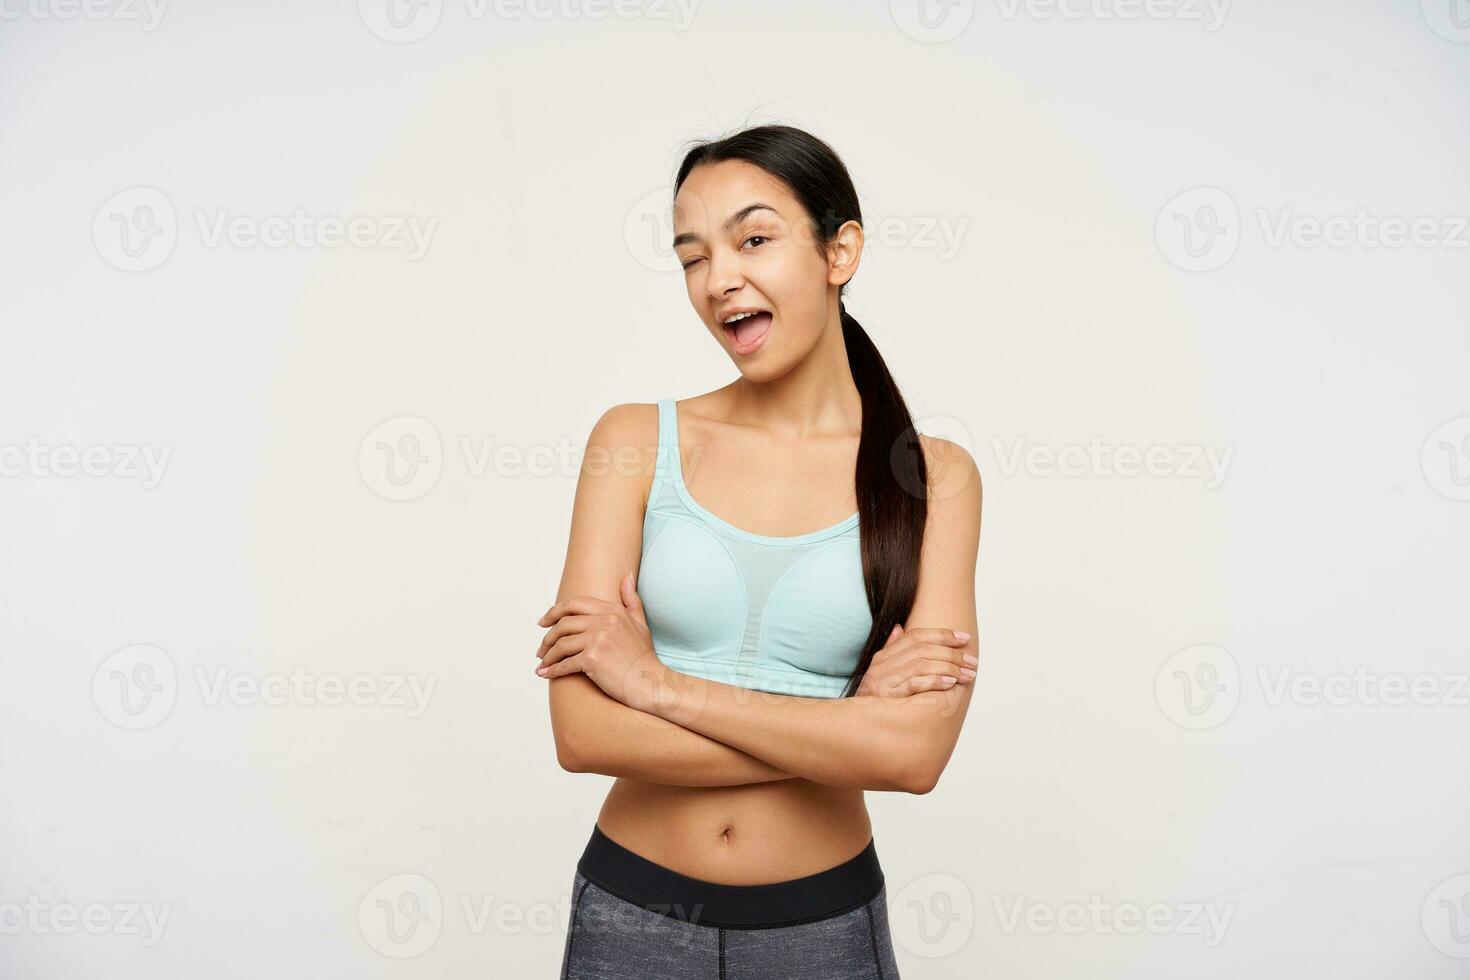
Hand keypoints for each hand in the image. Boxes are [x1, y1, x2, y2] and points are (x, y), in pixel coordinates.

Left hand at [534, 572, 670, 712]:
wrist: (650, 683)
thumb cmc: (643, 656)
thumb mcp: (640, 623)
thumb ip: (631, 599)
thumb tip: (627, 576)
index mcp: (612, 610)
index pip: (573, 604)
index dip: (554, 612)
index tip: (543, 622)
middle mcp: (604, 621)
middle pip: (563, 623)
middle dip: (547, 636)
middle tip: (540, 648)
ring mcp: (598, 639)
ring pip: (560, 644)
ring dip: (547, 655)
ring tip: (542, 663)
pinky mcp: (592, 659)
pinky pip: (564, 664)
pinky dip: (551, 670)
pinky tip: (545, 674)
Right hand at [857, 624, 974, 697]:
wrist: (857, 727)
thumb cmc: (875, 700)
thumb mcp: (880, 673)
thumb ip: (891, 650)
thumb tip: (900, 628)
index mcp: (884, 656)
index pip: (916, 636)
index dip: (943, 634)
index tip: (964, 638)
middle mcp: (883, 664)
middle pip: (923, 649)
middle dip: (952, 654)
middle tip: (972, 663)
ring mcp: (884, 680)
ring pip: (922, 664)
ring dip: (949, 668)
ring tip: (967, 675)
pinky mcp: (888, 697)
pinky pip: (915, 684)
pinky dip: (935, 682)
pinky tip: (950, 684)